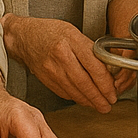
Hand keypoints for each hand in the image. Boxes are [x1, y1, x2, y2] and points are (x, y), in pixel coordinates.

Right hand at [3, 15, 126, 112]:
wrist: (24, 36)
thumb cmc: (51, 31)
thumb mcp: (75, 32)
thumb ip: (90, 49)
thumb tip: (109, 68)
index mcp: (72, 41)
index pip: (94, 66)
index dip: (106, 83)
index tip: (113, 91)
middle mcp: (61, 56)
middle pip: (84, 82)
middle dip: (99, 97)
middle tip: (108, 104)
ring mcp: (51, 69)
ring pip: (74, 90)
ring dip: (89, 101)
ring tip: (99, 105)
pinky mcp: (45, 79)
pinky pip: (64, 92)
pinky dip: (76, 98)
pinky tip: (84, 100)